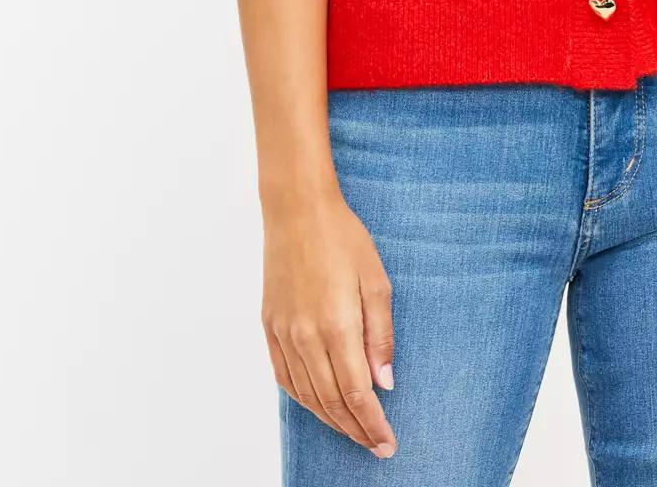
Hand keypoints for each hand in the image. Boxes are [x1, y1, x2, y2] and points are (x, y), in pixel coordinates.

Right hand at [261, 190, 398, 458]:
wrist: (297, 210)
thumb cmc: (343, 238)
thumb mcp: (376, 280)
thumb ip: (380, 335)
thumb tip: (385, 383)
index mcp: (336, 325)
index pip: (355, 393)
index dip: (371, 424)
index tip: (387, 443)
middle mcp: (305, 336)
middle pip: (331, 401)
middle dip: (355, 429)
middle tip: (376, 445)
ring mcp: (283, 333)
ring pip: (307, 395)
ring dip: (331, 420)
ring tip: (353, 431)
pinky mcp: (269, 327)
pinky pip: (285, 378)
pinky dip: (303, 399)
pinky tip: (318, 406)